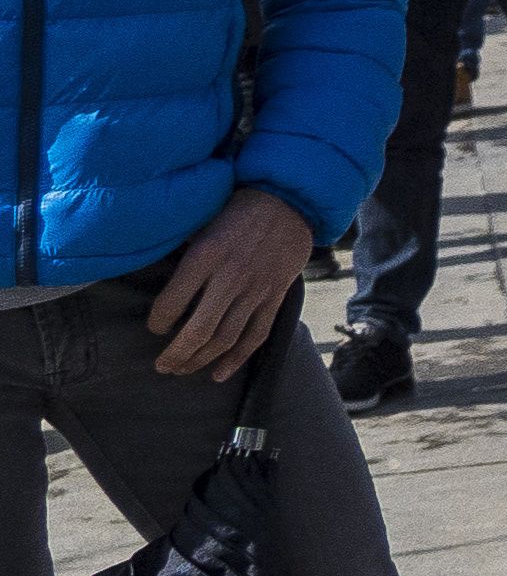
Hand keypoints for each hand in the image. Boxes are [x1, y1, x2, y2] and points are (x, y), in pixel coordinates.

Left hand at [147, 187, 313, 380]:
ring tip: (182, 370)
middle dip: (176, 354)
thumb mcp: (200, 220)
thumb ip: (180, 250)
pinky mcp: (275, 296)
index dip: (157, 322)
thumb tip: (148, 269)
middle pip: (200, 330)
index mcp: (205, 255)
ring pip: (226, 338)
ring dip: (201, 360)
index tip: (153, 328)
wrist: (289, 201)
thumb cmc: (236, 208)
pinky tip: (219, 374)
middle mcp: (230, 277)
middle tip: (162, 366)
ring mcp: (256, 289)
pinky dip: (237, 359)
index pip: (172, 303)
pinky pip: (256, 335)